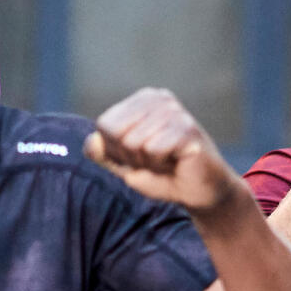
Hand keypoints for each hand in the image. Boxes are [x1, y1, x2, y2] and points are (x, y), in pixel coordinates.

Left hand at [86, 88, 240, 214]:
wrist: (199, 192)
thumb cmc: (163, 175)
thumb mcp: (126, 166)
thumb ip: (104, 154)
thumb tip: (91, 143)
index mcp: (142, 100)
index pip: (105, 125)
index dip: (117, 151)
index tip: (140, 156)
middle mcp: (158, 98)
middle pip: (118, 134)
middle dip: (132, 157)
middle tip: (155, 161)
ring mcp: (174, 110)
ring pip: (135, 142)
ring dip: (149, 163)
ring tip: (167, 161)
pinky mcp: (187, 127)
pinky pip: (154, 149)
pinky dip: (161, 165)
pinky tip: (177, 162)